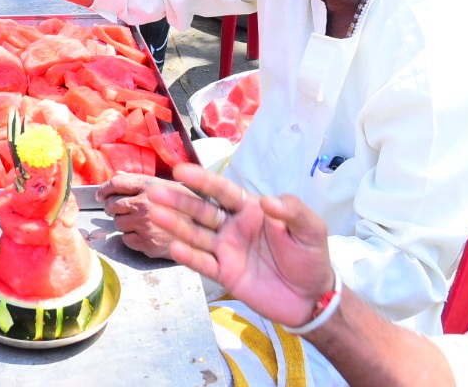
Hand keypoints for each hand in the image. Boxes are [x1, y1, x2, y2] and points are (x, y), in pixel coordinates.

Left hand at [100, 172, 194, 258]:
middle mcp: (144, 205)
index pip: (117, 183)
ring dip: (122, 222)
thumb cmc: (187, 206)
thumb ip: (140, 181)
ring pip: (117, 223)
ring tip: (136, 221)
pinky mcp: (146, 244)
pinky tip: (143, 233)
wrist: (204, 231)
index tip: (100, 193)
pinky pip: (126, 239)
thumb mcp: (167, 185)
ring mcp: (144, 226)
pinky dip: (131, 237)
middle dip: (112, 206)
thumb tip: (116, 175)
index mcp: (149, 186)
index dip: (105, 188)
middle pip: (112, 204)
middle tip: (118, 209)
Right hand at [146, 164, 336, 327]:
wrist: (312, 298)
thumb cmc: (311, 257)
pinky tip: (174, 248)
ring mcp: (227, 251)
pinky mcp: (226, 275)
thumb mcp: (311, 229)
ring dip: (176, 225)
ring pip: (197, 235)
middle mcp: (233, 228)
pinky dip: (189, 257)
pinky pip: (204, 264)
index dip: (202, 180)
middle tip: (154, 191)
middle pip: (202, 211)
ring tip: (155, 214)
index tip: (181, 170)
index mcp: (251, 210)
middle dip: (179, 200)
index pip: (222, 192)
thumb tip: (267, 201)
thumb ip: (293, 210)